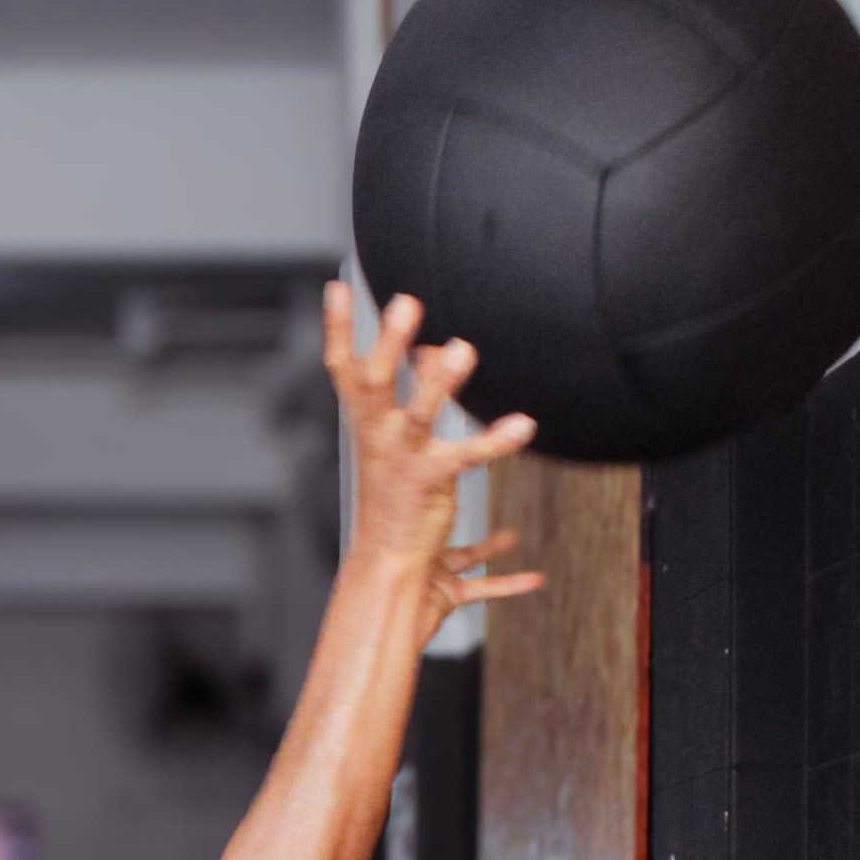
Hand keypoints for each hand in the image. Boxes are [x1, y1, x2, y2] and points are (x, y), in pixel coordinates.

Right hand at [323, 286, 545, 645]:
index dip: (336, 329)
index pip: (344, 370)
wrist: (386, 571)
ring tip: (460, 350)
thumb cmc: (394, 504)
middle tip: (404, 302)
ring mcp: (404, 461)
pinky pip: (469, 458)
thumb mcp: (396, 444)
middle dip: (388, 341)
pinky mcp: (433, 486)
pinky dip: (498, 441)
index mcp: (366, 425)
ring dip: (438, 384)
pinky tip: (523, 425)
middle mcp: (379, 438)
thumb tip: (434, 350)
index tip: (336, 288)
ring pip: (420, 415)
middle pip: (376, 382)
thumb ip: (416, 393)